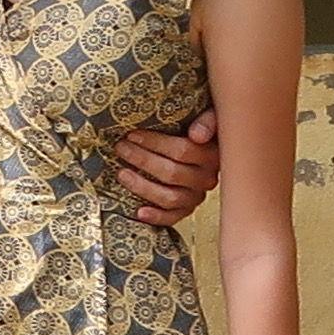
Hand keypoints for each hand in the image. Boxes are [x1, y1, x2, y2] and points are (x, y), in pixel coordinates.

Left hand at [115, 109, 223, 228]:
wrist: (206, 148)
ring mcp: (196, 196)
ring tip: (121, 173)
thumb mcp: (208, 116)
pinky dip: (156, 216)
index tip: (132, 135)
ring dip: (142, 187)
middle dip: (142, 160)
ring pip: (170, 198)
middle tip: (121, 148)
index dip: (155, 143)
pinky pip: (172, 217)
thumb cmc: (199, 130)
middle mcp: (206, 178)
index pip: (183, 151)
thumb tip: (197, 135)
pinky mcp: (186, 210)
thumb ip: (207, 120)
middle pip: (172, 173)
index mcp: (212, 155)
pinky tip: (139, 211)